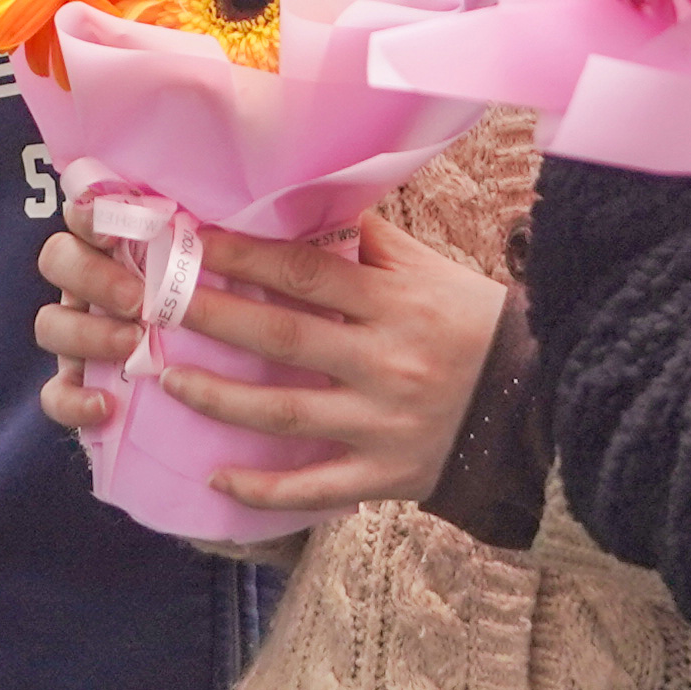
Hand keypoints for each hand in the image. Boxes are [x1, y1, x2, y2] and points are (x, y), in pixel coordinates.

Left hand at [35, 214, 508, 513]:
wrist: (538, 406)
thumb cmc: (474, 325)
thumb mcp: (431, 272)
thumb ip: (369, 242)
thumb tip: (302, 200)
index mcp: (396, 303)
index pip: (307, 274)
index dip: (246, 255)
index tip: (191, 241)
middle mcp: (386, 361)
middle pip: (283, 337)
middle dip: (212, 319)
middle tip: (152, 305)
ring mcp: (383, 423)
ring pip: (285, 413)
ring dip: (218, 397)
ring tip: (165, 379)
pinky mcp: (386, 476)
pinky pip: (315, 487)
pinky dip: (263, 489)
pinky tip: (215, 479)